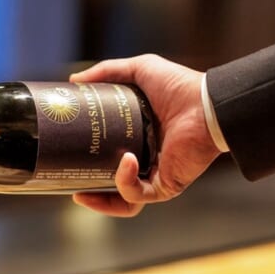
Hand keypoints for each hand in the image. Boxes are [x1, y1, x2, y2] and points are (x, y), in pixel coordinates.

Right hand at [69, 54, 221, 216]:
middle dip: (89, 193)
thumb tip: (73, 80)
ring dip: (101, 202)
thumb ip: (107, 72)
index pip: (107, 158)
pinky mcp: (166, 185)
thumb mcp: (138, 70)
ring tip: (83, 193)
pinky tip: (126, 162)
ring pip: (123, 202)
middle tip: (71, 185)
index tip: (67, 159)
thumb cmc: (180, 86)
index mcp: (136, 140)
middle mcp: (145, 162)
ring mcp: (156, 176)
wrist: (207, 103)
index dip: (87, 163)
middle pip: (110, 187)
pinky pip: (138, 194)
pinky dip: (126, 182)